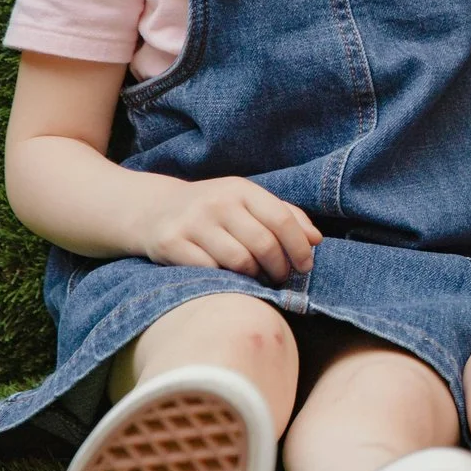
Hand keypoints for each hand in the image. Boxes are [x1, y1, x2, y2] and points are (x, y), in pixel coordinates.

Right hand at [141, 177, 320, 282]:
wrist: (155, 210)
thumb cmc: (214, 211)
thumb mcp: (247, 203)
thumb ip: (285, 216)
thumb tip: (316, 239)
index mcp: (241, 189)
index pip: (281, 218)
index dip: (299, 246)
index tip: (305, 266)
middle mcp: (217, 202)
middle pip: (263, 244)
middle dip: (279, 268)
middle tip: (280, 278)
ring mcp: (193, 222)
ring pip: (239, 261)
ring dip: (254, 277)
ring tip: (256, 278)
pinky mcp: (171, 243)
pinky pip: (210, 271)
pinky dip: (225, 281)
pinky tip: (228, 279)